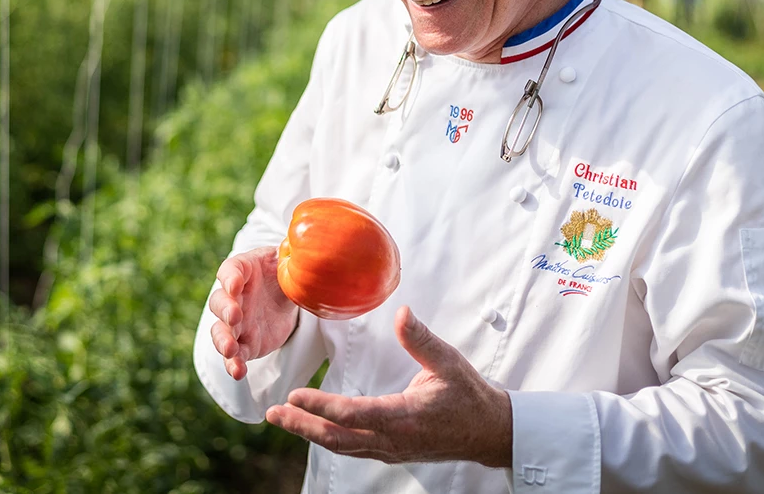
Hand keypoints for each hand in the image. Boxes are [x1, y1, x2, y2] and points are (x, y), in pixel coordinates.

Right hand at [208, 246, 299, 380]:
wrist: (284, 295)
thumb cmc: (281, 272)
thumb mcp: (287, 259)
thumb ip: (291, 255)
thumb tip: (303, 246)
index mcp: (242, 270)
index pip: (229, 271)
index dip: (229, 278)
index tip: (235, 285)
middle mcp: (233, 297)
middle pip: (219, 302)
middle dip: (225, 311)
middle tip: (235, 317)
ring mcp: (235, 322)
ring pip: (220, 331)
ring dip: (223, 341)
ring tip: (231, 350)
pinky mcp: (244, 343)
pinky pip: (234, 355)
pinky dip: (233, 364)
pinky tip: (238, 372)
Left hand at [264, 306, 512, 467]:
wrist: (489, 432)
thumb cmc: (469, 395)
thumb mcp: (449, 362)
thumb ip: (422, 339)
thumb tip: (401, 312)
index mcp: (406, 417)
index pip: (355, 414)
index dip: (321, 406)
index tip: (295, 394)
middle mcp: (394, 439)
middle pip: (338, 437)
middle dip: (303, 425)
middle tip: (274, 412)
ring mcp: (391, 449)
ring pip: (342, 445)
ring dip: (310, 432)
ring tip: (282, 417)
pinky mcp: (391, 451)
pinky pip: (353, 447)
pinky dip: (328, 437)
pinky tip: (311, 425)